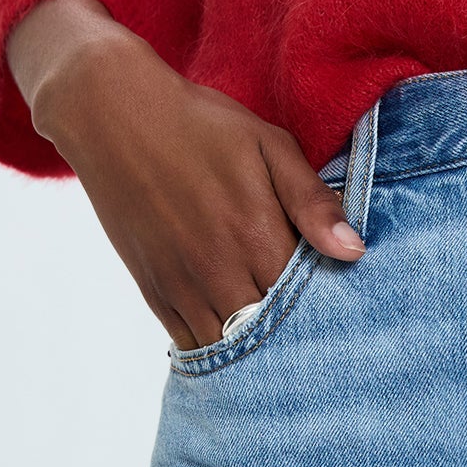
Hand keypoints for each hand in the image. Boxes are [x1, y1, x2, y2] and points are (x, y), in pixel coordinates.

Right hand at [24, 8, 364, 349]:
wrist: (112, 115)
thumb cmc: (201, 126)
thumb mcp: (269, 146)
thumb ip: (312, 201)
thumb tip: (354, 251)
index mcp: (256, 234)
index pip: (306, 299)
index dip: (327, 309)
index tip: (342, 307)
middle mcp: (218, 268)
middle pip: (270, 332)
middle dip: (295, 338)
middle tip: (316, 336)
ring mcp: (181, 284)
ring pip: (230, 345)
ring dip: (256, 352)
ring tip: (280, 348)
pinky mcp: (153, 289)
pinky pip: (189, 341)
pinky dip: (215, 349)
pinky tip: (236, 343)